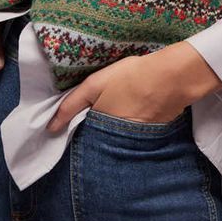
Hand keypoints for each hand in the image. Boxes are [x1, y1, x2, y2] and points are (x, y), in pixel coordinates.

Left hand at [45, 41, 221, 132]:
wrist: (171, 78)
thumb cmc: (131, 77)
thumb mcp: (95, 84)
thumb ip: (70, 106)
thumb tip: (50, 129)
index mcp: (100, 130)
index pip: (80, 139)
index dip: (74, 130)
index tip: (69, 124)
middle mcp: (116, 143)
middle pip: (98, 142)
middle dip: (92, 133)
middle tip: (93, 114)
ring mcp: (135, 142)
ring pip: (114, 141)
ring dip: (109, 132)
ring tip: (112, 111)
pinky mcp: (149, 137)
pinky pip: (131, 138)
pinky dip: (127, 129)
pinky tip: (129, 111)